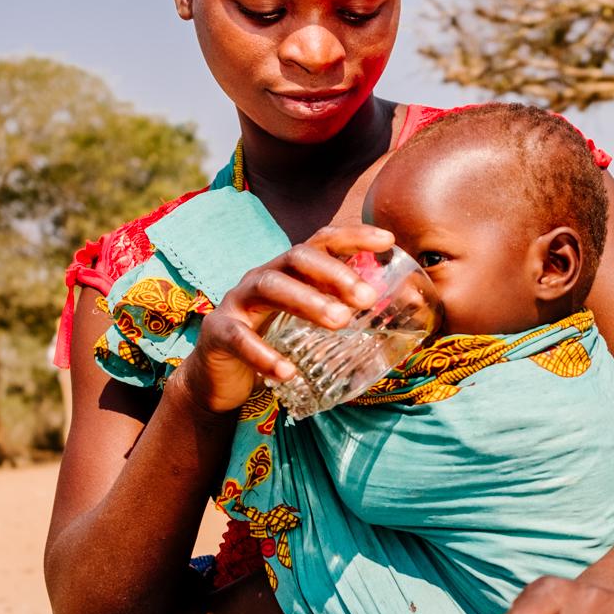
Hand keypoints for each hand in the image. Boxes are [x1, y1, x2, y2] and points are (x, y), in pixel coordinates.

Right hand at [172, 223, 394, 413]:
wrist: (220, 377)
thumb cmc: (273, 343)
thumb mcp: (306, 325)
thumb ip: (338, 314)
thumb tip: (394, 316)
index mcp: (289, 272)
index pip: (321, 242)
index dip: (353, 236)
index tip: (388, 240)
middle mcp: (263, 276)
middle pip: (298, 257)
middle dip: (335, 273)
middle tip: (368, 298)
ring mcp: (238, 301)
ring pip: (271, 286)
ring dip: (308, 302)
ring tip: (340, 323)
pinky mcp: (219, 332)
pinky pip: (241, 338)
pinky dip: (264, 355)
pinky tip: (288, 372)